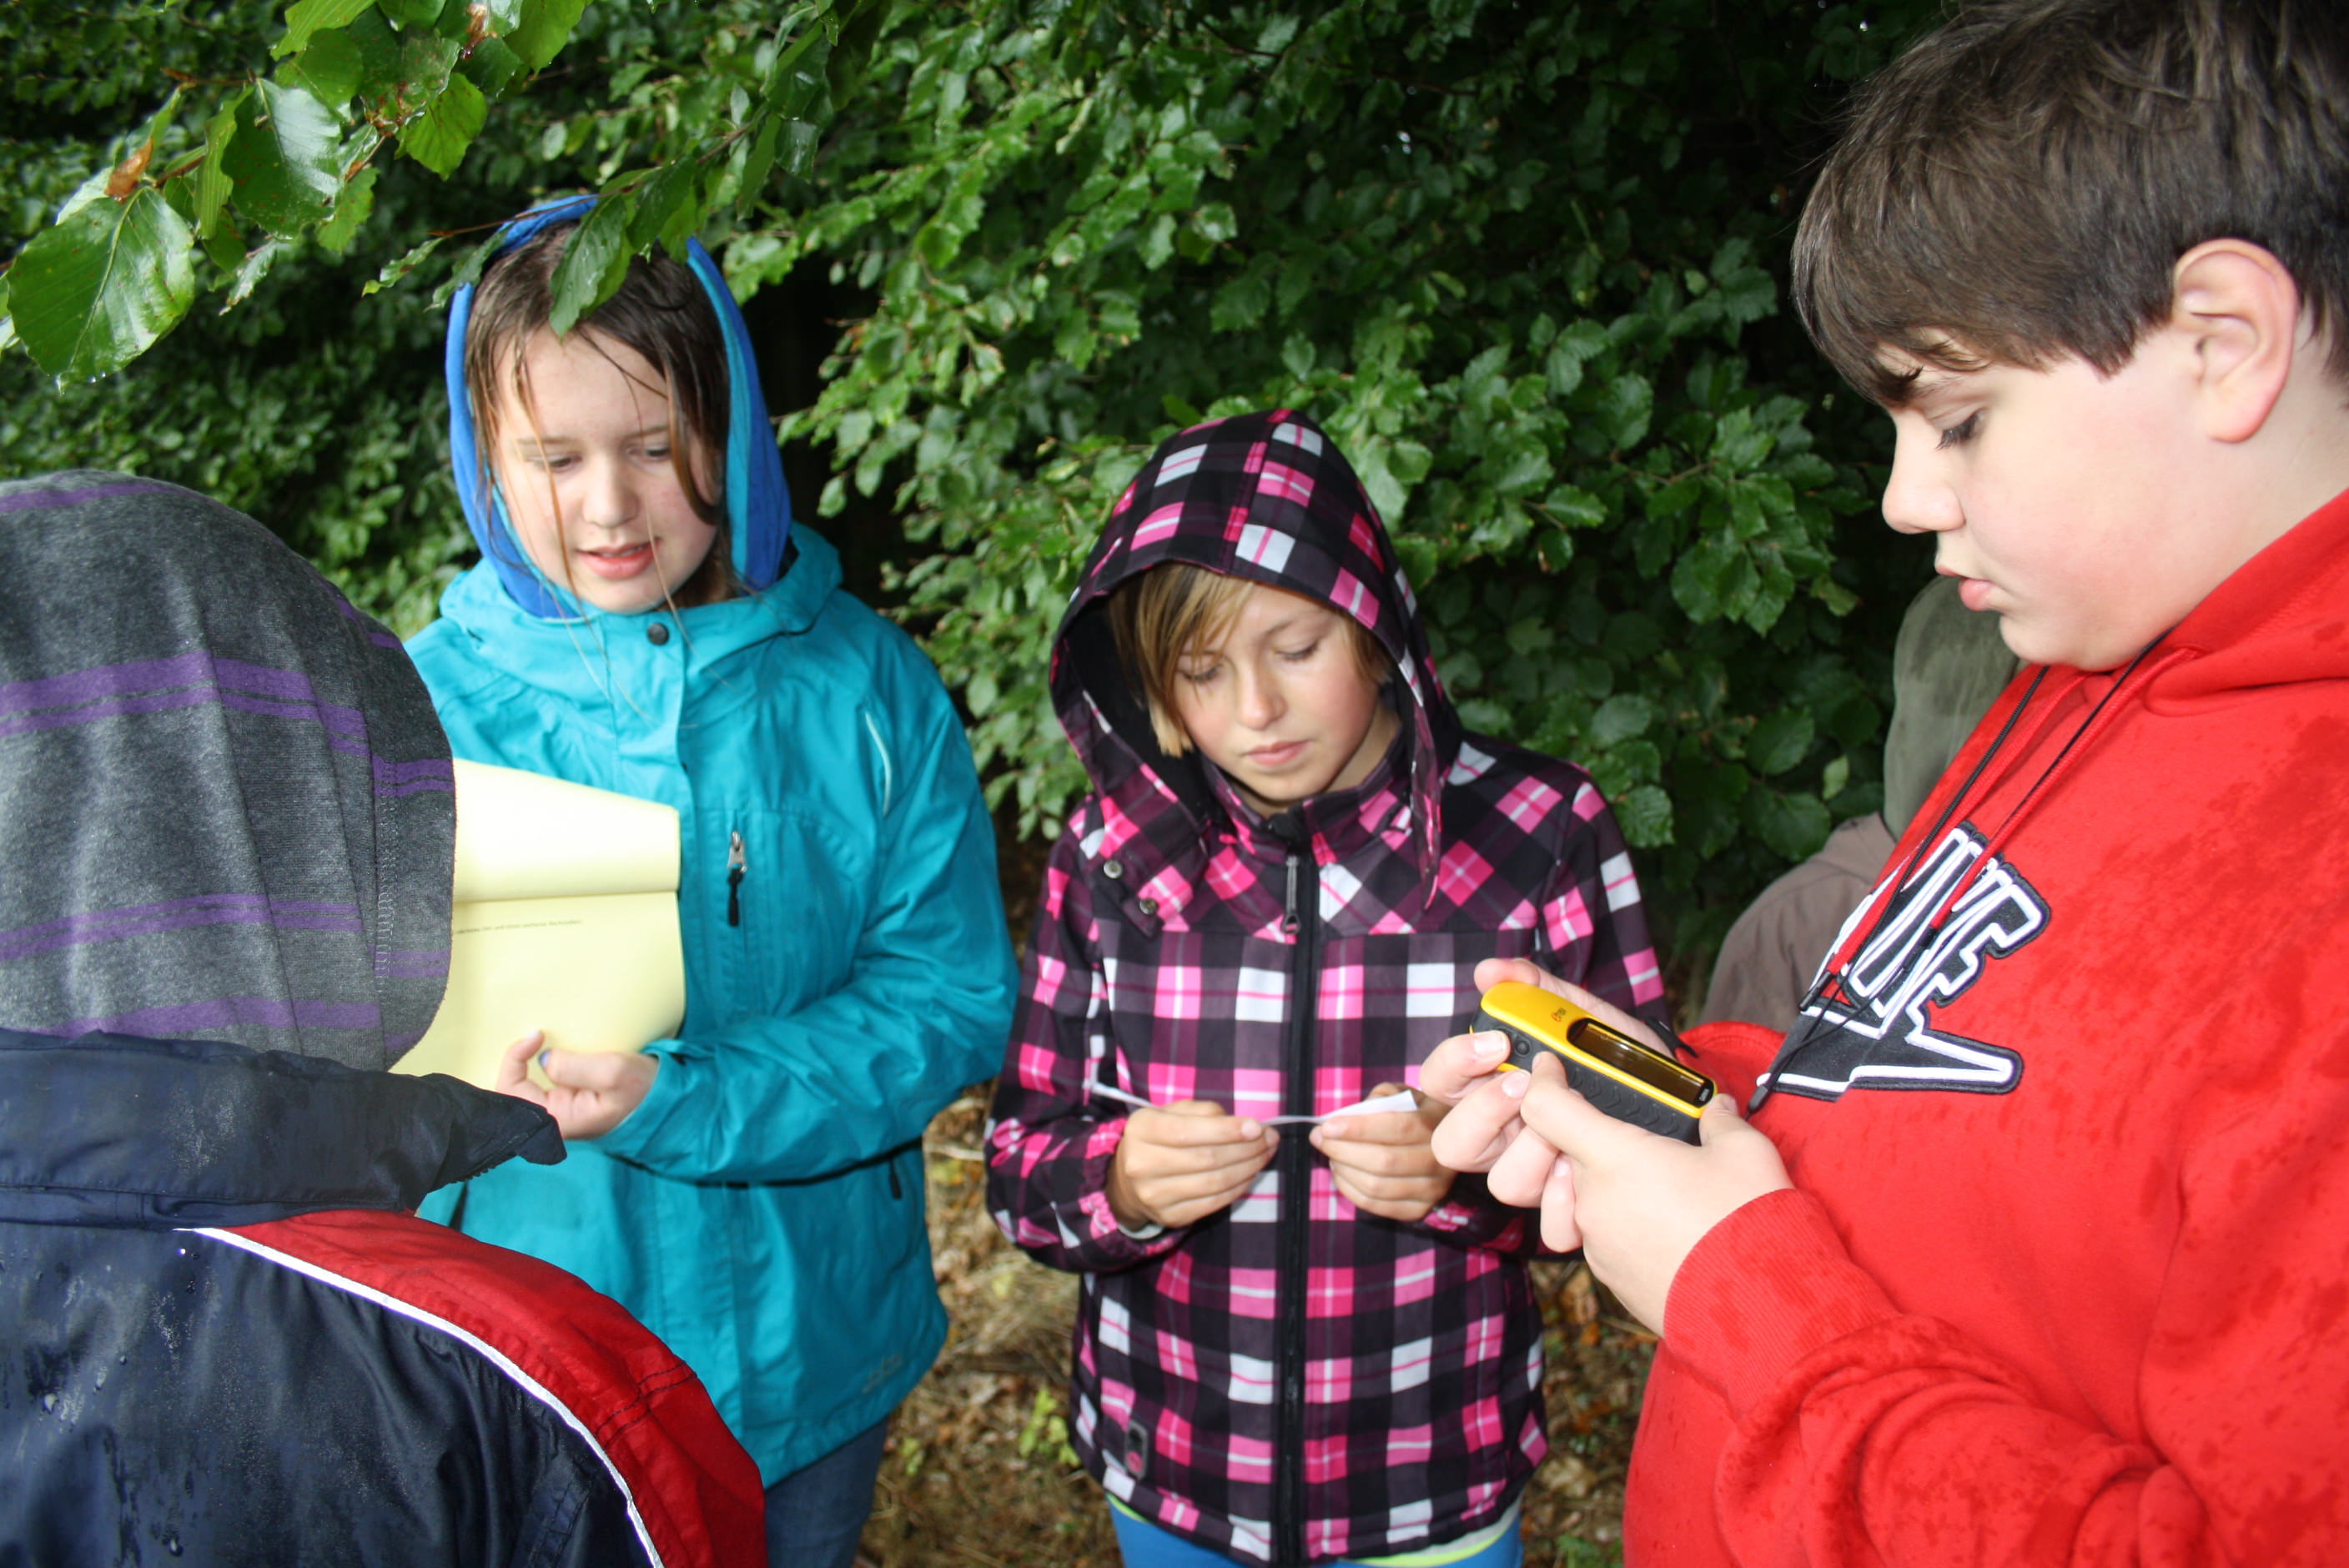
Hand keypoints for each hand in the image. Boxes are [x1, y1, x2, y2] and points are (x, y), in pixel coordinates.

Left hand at [493, 1030, 659, 1140]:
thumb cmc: (643, 1090)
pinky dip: (542, 1061)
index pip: (512, 1093)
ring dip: (528, 1060)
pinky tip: (552, 1048)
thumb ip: (575, 1067)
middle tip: (538, 1034)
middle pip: (513, 1088)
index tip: (537, 1035)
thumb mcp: (613, 1073)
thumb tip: (543, 1057)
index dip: (514, 1060)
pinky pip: (542, 1079)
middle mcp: (553, 1117)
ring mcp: (559, 1108)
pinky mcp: (568, 1097)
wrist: (664, 1100)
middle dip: (517, 1059)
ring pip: (526, 1083)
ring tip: (542, 1039)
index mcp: (558, 1120)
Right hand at [1106, 1101, 1278, 1230]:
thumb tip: (1244, 1125)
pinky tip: (1250, 1174)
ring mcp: (1155, 1196)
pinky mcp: (1170, 1217)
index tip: (1257, 1127)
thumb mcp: (1172, 1113)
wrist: (1127, 1182)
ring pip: (1214, 1182)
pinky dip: (1239, 1187)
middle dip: (1246, 1148)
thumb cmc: (1159, 1138)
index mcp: (1142, 1130)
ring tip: (1265, 1154)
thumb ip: (1203, 1111)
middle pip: (1206, 1158)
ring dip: (1249, 1168)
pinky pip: (1214, 1202)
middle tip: (1270, 1139)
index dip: (1226, 1130)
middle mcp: (1142, 1164)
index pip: (1188, 1131)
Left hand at [1311, 1083, 1455, 1221]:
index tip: (1327, 1126)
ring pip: (1377, 1187)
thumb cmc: (1413, 1114)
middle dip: (1343, 1150)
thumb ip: (1378, 1099)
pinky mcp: (1418, 1210)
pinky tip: (1341, 1172)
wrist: (1444, 1146)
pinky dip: (1349, 1190)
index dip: (1359, 1129)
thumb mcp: (1402, 1094)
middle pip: (1384, 1161)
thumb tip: (1344, 1117)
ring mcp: (1433, 1190)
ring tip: (1331, 1155)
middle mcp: (1440, 1160)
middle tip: (1319, 1139)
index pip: (1398, 1128)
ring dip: (1344, 1170)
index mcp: (1438, 1124)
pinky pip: (1375, 1205)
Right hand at [1425, 956, 1672, 1202]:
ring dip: (1538, 1152)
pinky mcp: (1570, 1210)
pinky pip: (1552, 1225)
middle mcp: (1504, 1136)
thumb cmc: (1624, 1060)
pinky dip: (1574, 1200)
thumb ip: (1538, 992)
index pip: (1439, 1080)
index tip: (1498, 1043)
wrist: (1684, 1105)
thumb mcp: (1586, 1018)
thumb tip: (1489, 971)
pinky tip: (1594, 1170)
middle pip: (1452, 1144)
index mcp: (1493, 1086)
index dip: (1456, 1062)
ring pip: (1503, 1182)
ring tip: (1577, 1130)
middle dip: (1487, 1114)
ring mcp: (1535, 1174)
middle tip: (1527, 1086)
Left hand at [1519, 1073, 1790, 1333]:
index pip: (1546, 1109)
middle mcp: (1592, 1202)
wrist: (1763, 1312)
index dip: (1544, 1082)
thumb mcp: (1746, 1150)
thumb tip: (1716, 1111)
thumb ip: (1721, 1121)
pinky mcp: (1611, 1278)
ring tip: (1661, 1188)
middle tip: (1641, 1139)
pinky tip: (1668, 1227)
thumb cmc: (1749, 1223)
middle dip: (1594, 1142)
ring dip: (1611, 1187)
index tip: (1552, 1069)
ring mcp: (1597, 1245)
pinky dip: (1625, 1224)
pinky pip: (1603, 1237)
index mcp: (1615, 1158)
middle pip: (1566, 1156)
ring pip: (1585, 1199)